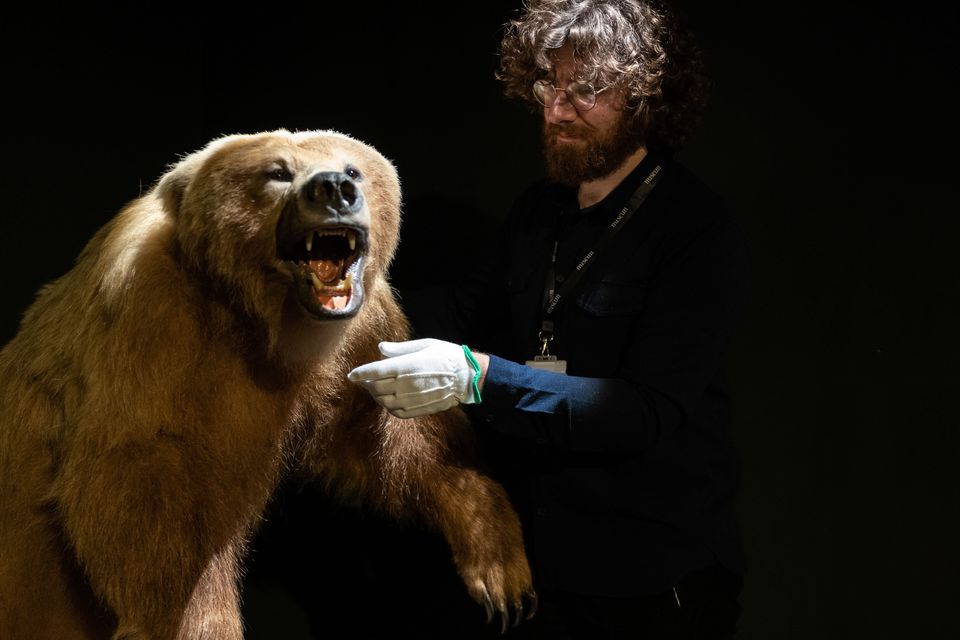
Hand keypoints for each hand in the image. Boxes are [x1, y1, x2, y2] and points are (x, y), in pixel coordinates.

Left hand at [347, 338, 480, 417]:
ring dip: (376, 396)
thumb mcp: (424, 345)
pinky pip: (396, 412)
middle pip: (376, 387)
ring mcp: (412, 399)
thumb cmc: (446, 356)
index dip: (360, 373)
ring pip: (384, 401)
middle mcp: (406, 384)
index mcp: (406, 366)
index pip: (375, 371)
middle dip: (367, 384)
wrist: (466, 377)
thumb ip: (400, 349)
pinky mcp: (418, 409)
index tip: (351, 375)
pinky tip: (389, 400)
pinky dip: (388, 407)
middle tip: (365, 379)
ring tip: (376, 389)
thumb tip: (380, 349)